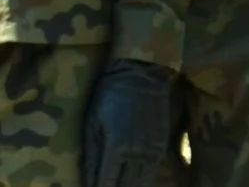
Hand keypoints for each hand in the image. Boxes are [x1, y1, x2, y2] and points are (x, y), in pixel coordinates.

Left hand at [82, 58, 172, 186]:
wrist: (142, 74)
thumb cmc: (111, 94)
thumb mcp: (93, 121)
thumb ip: (91, 153)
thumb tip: (87, 179)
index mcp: (116, 148)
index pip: (106, 183)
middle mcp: (136, 154)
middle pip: (125, 186)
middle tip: (104, 186)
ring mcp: (152, 151)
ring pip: (140, 182)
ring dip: (128, 186)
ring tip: (117, 185)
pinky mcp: (161, 146)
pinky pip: (151, 171)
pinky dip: (142, 180)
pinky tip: (134, 181)